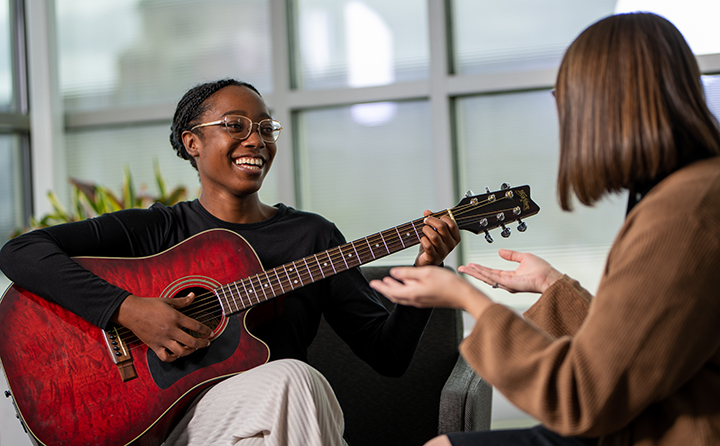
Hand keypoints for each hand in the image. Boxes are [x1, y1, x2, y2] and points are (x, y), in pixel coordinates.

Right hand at [112, 293, 211, 361]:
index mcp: (175, 317)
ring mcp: (162, 339)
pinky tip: (177, 354)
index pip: (196, 326)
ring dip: (190, 351)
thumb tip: (192, 295)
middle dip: (202, 344)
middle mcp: (170, 330)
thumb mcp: (167, 300)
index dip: (206, 330)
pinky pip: (166, 357)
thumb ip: (182, 301)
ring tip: (193, 348)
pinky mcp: (154, 346)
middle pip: (191, 341)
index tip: (210, 332)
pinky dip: (173, 358)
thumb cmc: (149, 305)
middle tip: (207, 343)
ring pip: (180, 352)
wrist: (131, 311)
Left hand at [370, 266, 493, 318]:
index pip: (391, 291)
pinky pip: (410, 295)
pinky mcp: (427, 299)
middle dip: (385, 288)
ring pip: (402, 295)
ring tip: (388, 280)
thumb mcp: (425, 273)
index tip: (372, 283)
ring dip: (394, 288)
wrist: (463, 295)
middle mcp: (415, 300)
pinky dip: (404, 288)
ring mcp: (421, 301)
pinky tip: (406, 282)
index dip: (380, 286)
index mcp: (412, 294)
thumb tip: (393, 273)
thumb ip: (407, 273)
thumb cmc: (447, 283)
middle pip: (395, 295)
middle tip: (377, 283)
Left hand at [414, 210, 461, 266]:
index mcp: (455, 238)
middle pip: (442, 227)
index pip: (452, 224)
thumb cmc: (433, 245)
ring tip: (423, 229)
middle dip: (431, 220)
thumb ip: (433, 220)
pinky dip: (423, 240)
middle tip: (425, 221)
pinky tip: (422, 239)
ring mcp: (443, 252)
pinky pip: (428, 245)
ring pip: (434, 236)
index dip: (442, 217)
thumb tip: (427, 212)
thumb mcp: (436, 232)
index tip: (435, 217)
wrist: (428, 261)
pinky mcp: (433, 257)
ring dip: (426, 230)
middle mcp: (451, 245)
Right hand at [459, 249, 562, 293]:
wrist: (549, 277)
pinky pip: (492, 277)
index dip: (481, 268)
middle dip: (473, 272)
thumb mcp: (524, 257)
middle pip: (485, 276)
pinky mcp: (508, 284)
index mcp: (510, 276)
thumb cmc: (542, 270)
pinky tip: (475, 269)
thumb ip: (511, 255)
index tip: (471, 264)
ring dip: (474, 272)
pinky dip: (482, 272)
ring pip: (486, 278)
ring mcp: (506, 284)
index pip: (491, 272)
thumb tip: (500, 251)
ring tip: (464, 268)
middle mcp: (506, 282)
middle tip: (461, 268)